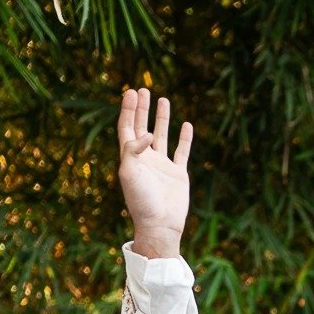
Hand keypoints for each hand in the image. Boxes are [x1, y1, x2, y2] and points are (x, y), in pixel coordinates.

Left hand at [117, 88, 192, 259]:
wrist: (160, 224)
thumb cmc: (141, 201)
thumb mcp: (130, 172)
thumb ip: (134, 149)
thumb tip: (149, 133)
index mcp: (130, 158)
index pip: (127, 128)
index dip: (127, 110)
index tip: (130, 92)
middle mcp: (145, 159)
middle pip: (142, 127)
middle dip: (141, 109)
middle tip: (143, 89)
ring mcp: (162, 166)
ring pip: (162, 136)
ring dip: (162, 118)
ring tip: (163, 100)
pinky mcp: (178, 174)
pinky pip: (182, 151)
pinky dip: (185, 138)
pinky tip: (186, 125)